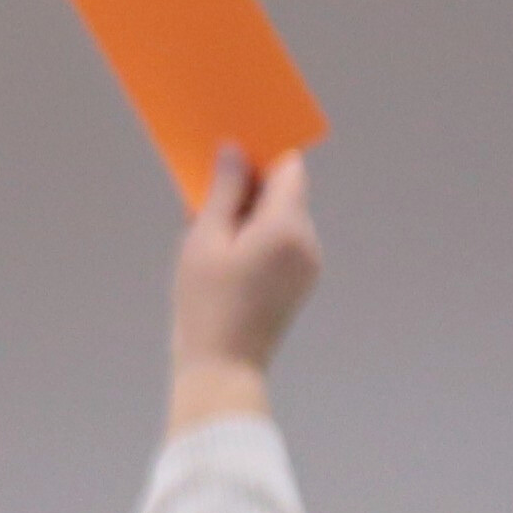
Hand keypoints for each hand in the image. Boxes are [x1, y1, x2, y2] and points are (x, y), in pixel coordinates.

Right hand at [164, 149, 321, 430]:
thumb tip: (234, 150)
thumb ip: (222, 190)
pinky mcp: (300, 282)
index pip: (289, 169)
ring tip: (209, 228)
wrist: (223, 367)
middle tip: (208, 186)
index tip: (233, 145)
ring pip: (283, 219)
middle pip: (286, 194)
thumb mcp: (204, 240)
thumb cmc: (206, 303)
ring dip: (252, 213)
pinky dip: (258, 236)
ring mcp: (308, 264)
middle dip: (251, 184)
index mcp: (287, 227)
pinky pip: (283, 242)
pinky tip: (224, 252)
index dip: (263, 152)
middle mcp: (308, 242)